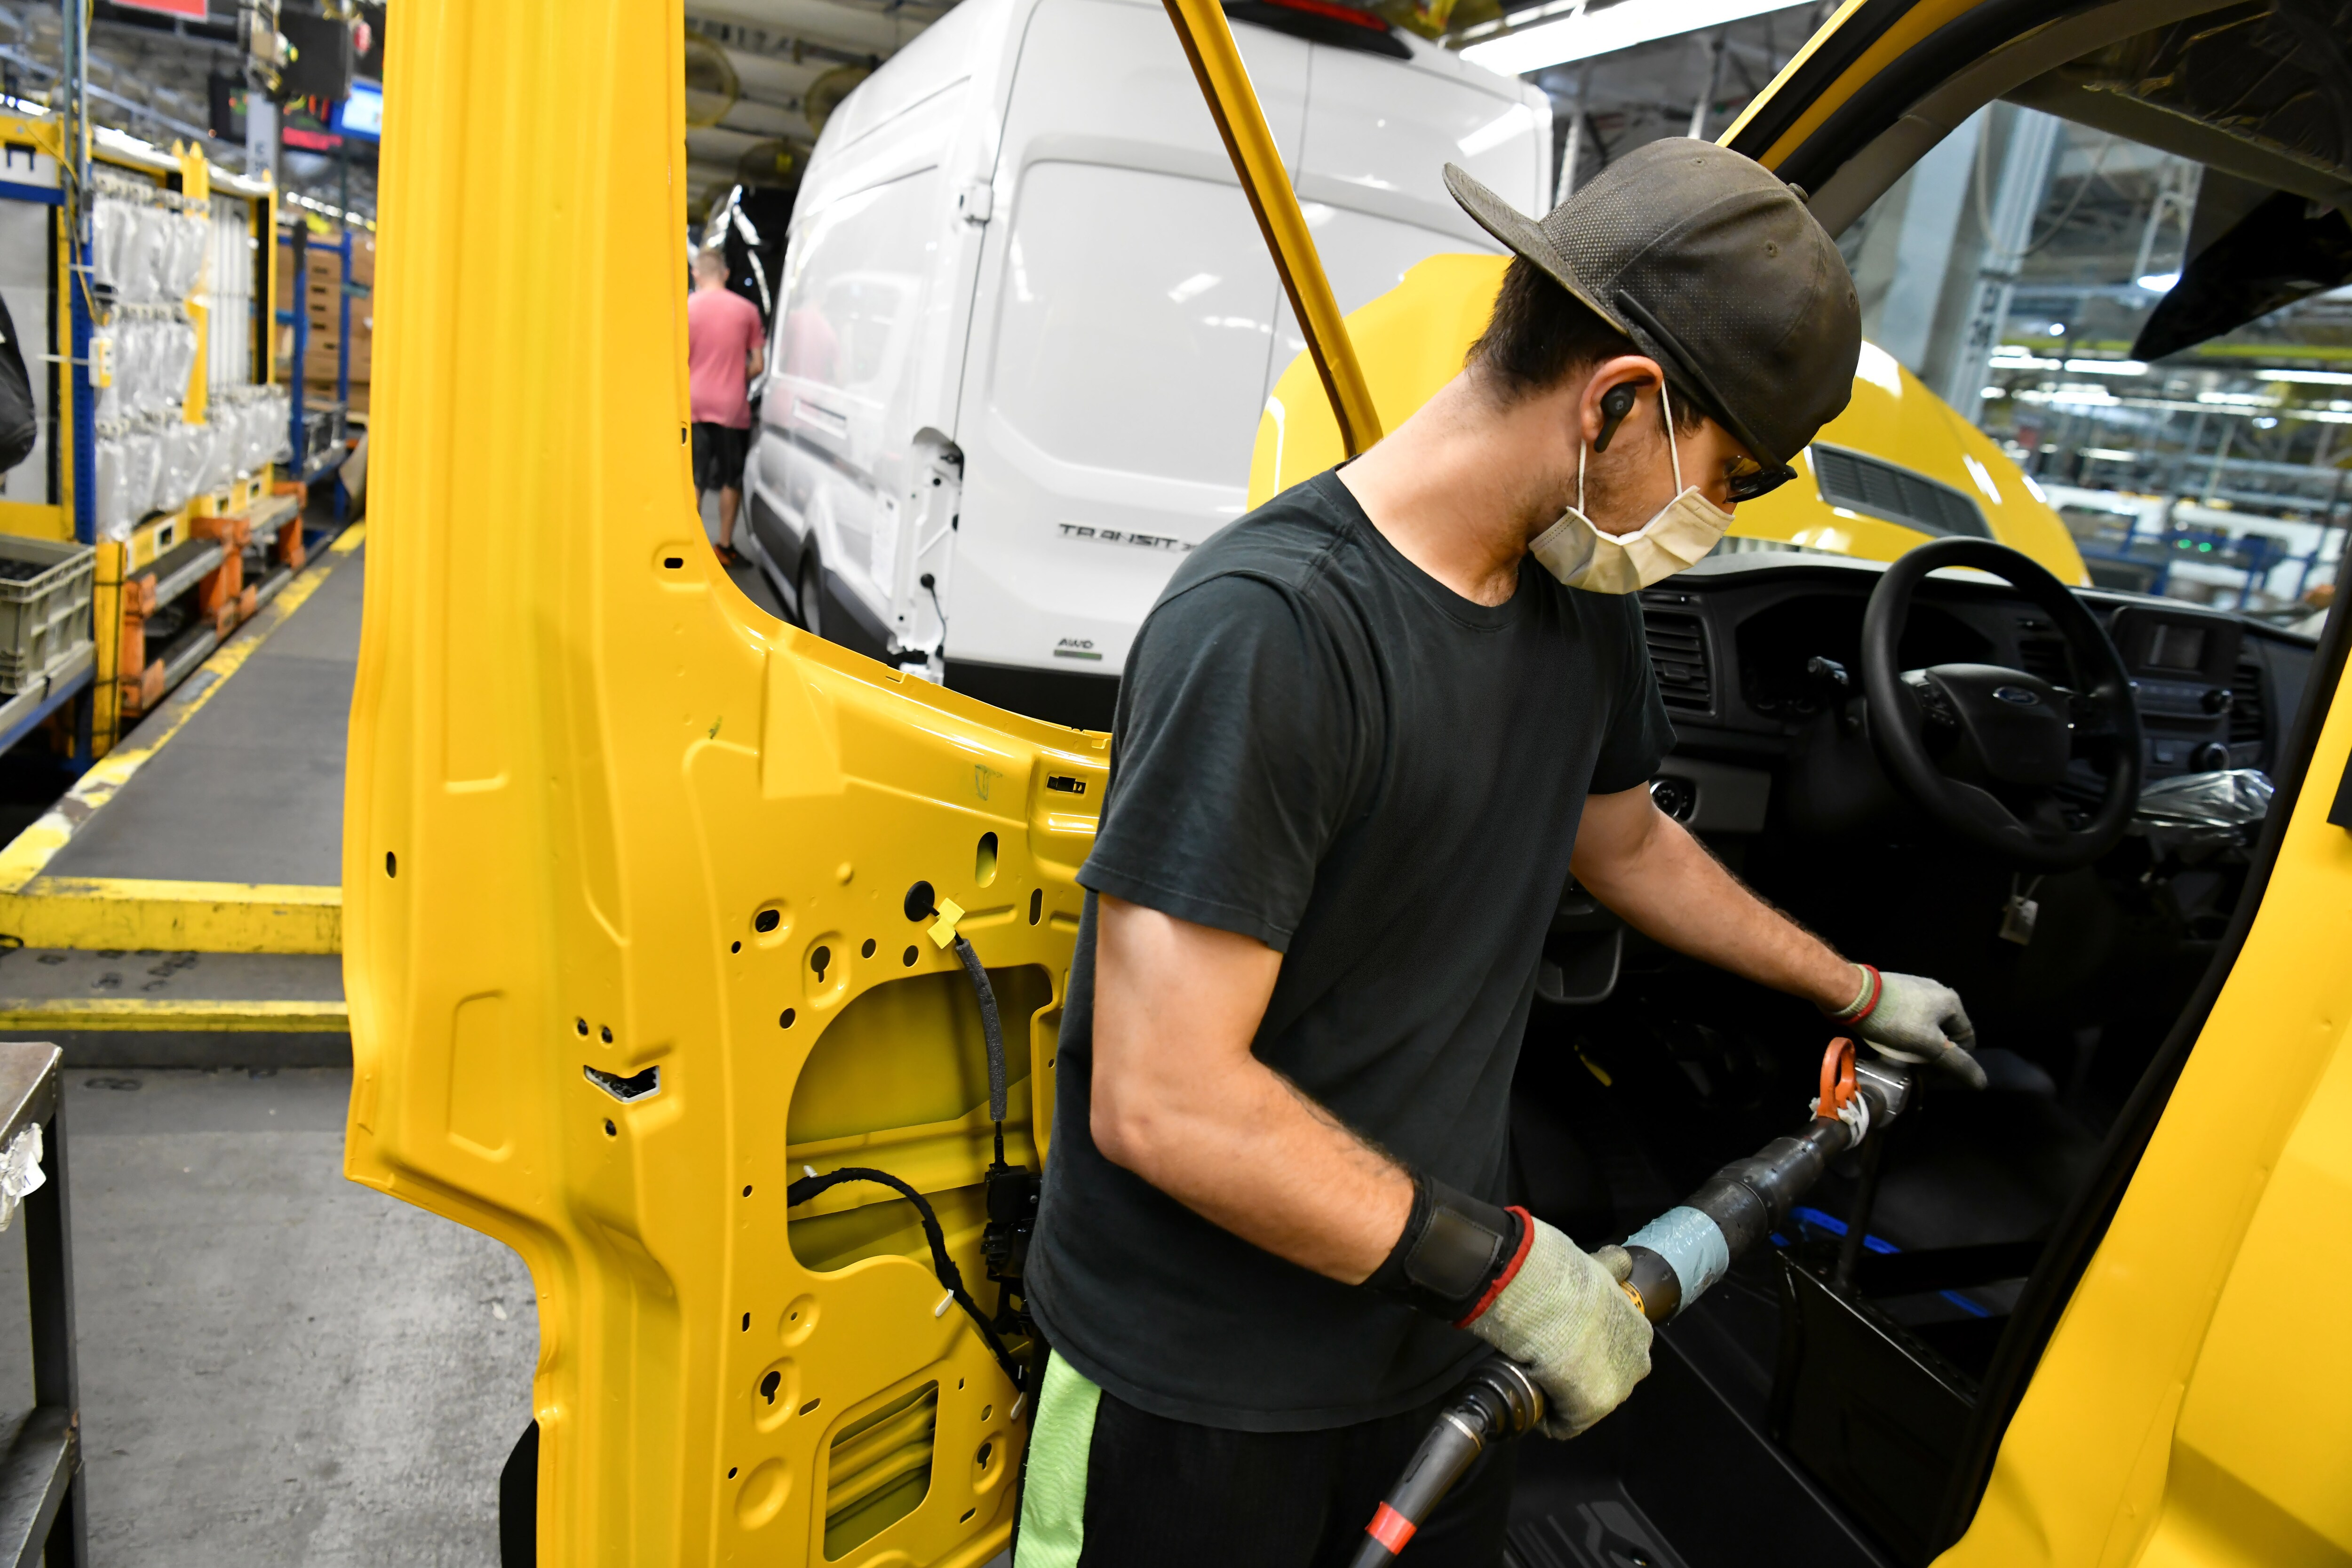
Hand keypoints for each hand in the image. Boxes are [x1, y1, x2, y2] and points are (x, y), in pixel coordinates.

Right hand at [1460, 1218, 1650, 1438]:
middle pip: (1606, 1379)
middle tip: (1550, 1358)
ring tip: (1538, 1374)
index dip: (1591, 1347)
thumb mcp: (1599, 1265)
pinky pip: (1565, 1425)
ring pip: (1587, 1402)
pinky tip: (1531, 1393)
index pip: (1619, 1349)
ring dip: (1564, 1395)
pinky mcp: (1589, 1410)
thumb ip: (1612, 1267)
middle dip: (1581, 1374)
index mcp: (1639, 1328)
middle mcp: (1636, 1362)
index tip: (1567, 1340)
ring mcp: (1615, 1389)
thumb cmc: (1562, 1275)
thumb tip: (1619, 1261)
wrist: (1542, 1293)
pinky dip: (1547, 1417)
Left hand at [1836, 966, 1983, 1088]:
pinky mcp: (1895, 991)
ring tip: (1900, 1059)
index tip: (1933, 1075)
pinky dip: (1904, 1034)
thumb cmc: (1895, 1021)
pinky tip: (1889, 1043)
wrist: (1853, 995)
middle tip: (1916, 1070)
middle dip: (1933, 1055)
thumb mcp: (1929, 1046)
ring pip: (1924, 1027)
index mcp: (1952, 1002)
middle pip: (1944, 1034)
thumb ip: (1956, 1064)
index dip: (1954, 1062)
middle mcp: (1937, 992)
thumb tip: (1982, 1082)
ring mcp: (1915, 989)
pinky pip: (1908, 1018)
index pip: (1965, 1040)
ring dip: (1917, 1047)